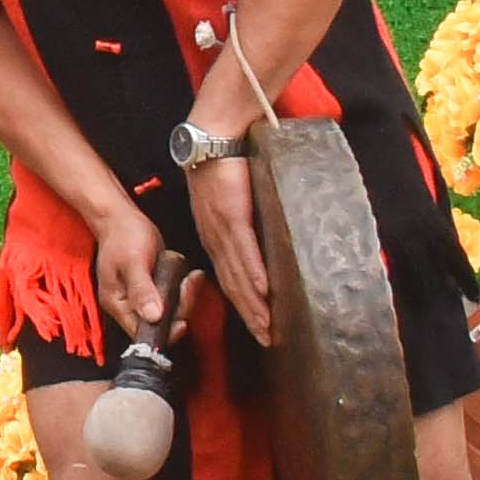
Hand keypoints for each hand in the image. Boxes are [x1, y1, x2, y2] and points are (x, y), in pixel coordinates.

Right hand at [89, 205, 184, 349]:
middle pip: (159, 323)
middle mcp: (129, 305)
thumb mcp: (133, 261)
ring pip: (169, 311)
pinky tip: (191, 276)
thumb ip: (142, 289)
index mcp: (118, 304)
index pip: (142, 332)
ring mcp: (141, 297)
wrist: (120, 217)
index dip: (164, 330)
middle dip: (179, 308)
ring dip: (184, 298)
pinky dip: (183, 289)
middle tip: (189, 286)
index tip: (183, 320)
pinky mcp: (153, 287)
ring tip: (193, 278)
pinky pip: (171, 297)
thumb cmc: (123, 236)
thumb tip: (153, 317)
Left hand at [189, 148, 277, 345]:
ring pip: (239, 274)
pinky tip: (265, 291)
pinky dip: (255, 272)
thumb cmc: (222, 168)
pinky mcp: (233, 215)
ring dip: (254, 302)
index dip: (243, 305)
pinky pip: (245, 249)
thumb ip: (239, 224)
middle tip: (267, 338)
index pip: (230, 279)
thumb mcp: (228, 204)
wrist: (212, 140)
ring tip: (268, 325)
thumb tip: (259, 241)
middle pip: (234, 285)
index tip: (258, 326)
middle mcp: (215, 239)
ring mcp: (223, 229)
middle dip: (251, 315)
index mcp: (214, 238)